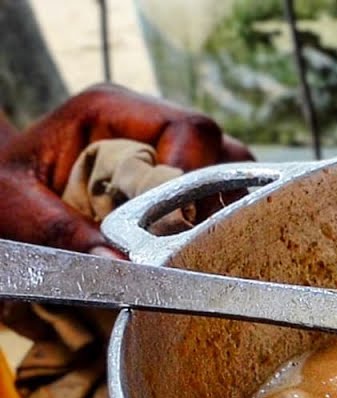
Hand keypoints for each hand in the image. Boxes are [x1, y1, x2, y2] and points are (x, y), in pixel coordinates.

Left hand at [0, 83, 251, 255]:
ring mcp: (167, 150)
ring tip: (198, 249)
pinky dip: (214, 223)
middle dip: (218, 203)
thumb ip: (60, 232)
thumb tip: (122, 267)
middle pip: (223, 152)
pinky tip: (194, 249)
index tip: (182, 224)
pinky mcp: (175, 178)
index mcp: (111, 109)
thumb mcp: (13, 206)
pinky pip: (217, 195)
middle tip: (196, 245)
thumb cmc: (1, 189)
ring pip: (231, 174)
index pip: (191, 129)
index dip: (199, 177)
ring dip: (221, 215)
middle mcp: (148, 123)